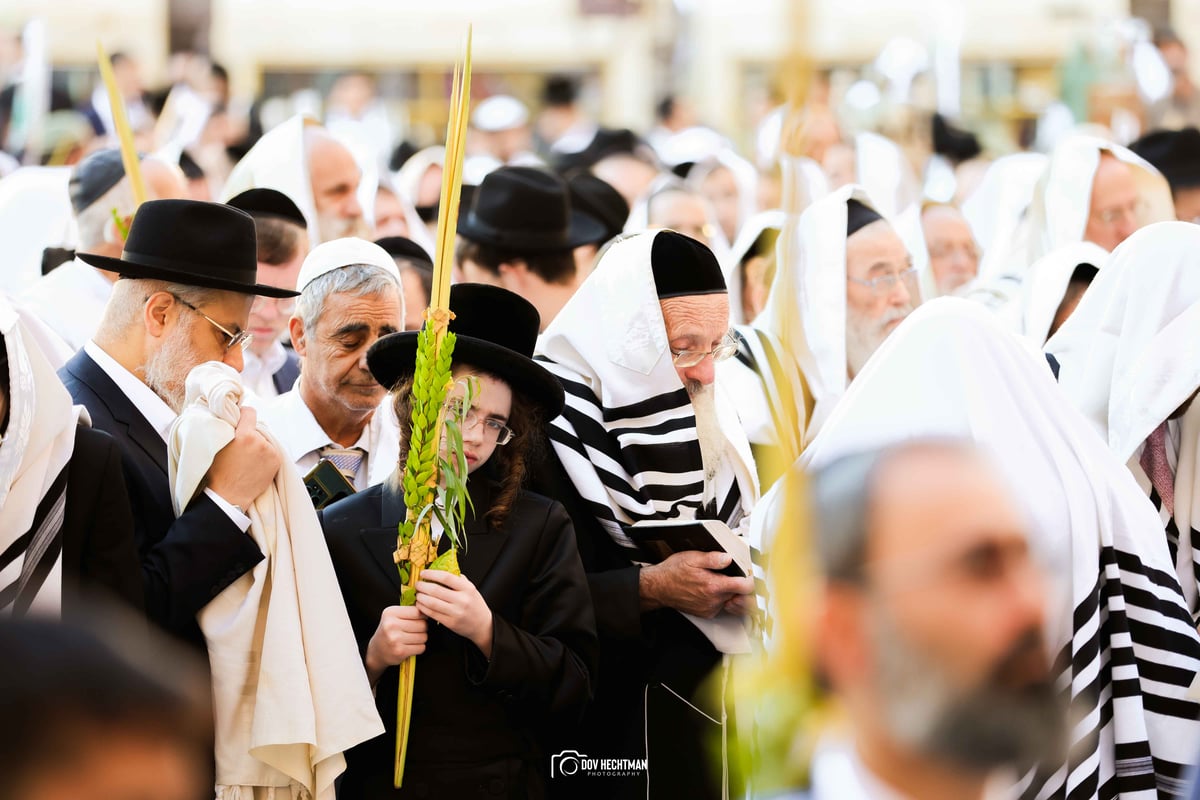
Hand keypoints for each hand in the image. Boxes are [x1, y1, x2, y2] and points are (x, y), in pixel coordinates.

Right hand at [206, 407, 280, 508]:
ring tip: (247, 457)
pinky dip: (265, 454)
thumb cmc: (218, 472)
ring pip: (265, 440)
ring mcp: (271, 452)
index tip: (240, 419)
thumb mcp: (218, 445)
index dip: (243, 414)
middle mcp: (261, 442)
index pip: (249, 412)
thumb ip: (228, 429)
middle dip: (250, 433)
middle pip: (257, 428)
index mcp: (245, 435)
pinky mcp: (277, 461)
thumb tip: (234, 417)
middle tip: (241, 446)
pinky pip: (271, 450)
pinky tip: (255, 463)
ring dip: (259, 444)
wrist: (228, 496)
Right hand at [365, 605, 427, 684]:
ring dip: (421, 638)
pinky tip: (410, 646)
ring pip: (423, 636)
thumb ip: (410, 611)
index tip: (419, 619)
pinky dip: (419, 648)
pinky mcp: (400, 651)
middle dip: (422, 628)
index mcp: (390, 613)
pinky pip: (421, 647)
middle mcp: (391, 625)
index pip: (417, 611)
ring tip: (411, 638)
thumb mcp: (394, 616)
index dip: (422, 616)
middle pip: (422, 624)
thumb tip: (429, 609)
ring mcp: (395, 639)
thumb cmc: (389, 631)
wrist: (377, 651)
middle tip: (414, 630)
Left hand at [415, 570, 492, 658]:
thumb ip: (458, 579)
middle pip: (436, 590)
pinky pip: (432, 614)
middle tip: (418, 584)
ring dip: (421, 597)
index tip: (424, 573)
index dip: (432, 574)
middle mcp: (462, 600)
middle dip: (423, 586)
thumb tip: (441, 570)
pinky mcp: (450, 623)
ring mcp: (456, 612)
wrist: (483, 625)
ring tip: (418, 594)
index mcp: (467, 588)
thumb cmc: (475, 605)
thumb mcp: (471, 589)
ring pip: (432, 603)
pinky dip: (423, 608)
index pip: (446, 577)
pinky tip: (420, 604)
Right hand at [639, 550, 754, 617]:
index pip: (744, 587)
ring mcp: (710, 608)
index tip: (752, 574)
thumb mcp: (692, 558)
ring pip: (731, 601)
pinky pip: (721, 606)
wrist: (658, 587)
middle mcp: (713, 600)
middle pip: (740, 595)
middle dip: (742, 586)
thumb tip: (728, 558)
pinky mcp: (706, 613)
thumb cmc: (673, 572)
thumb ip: (713, 558)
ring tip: (724, 581)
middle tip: (740, 576)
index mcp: (713, 585)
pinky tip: (713, 589)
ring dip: (731, 592)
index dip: (752, 580)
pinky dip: (721, 598)